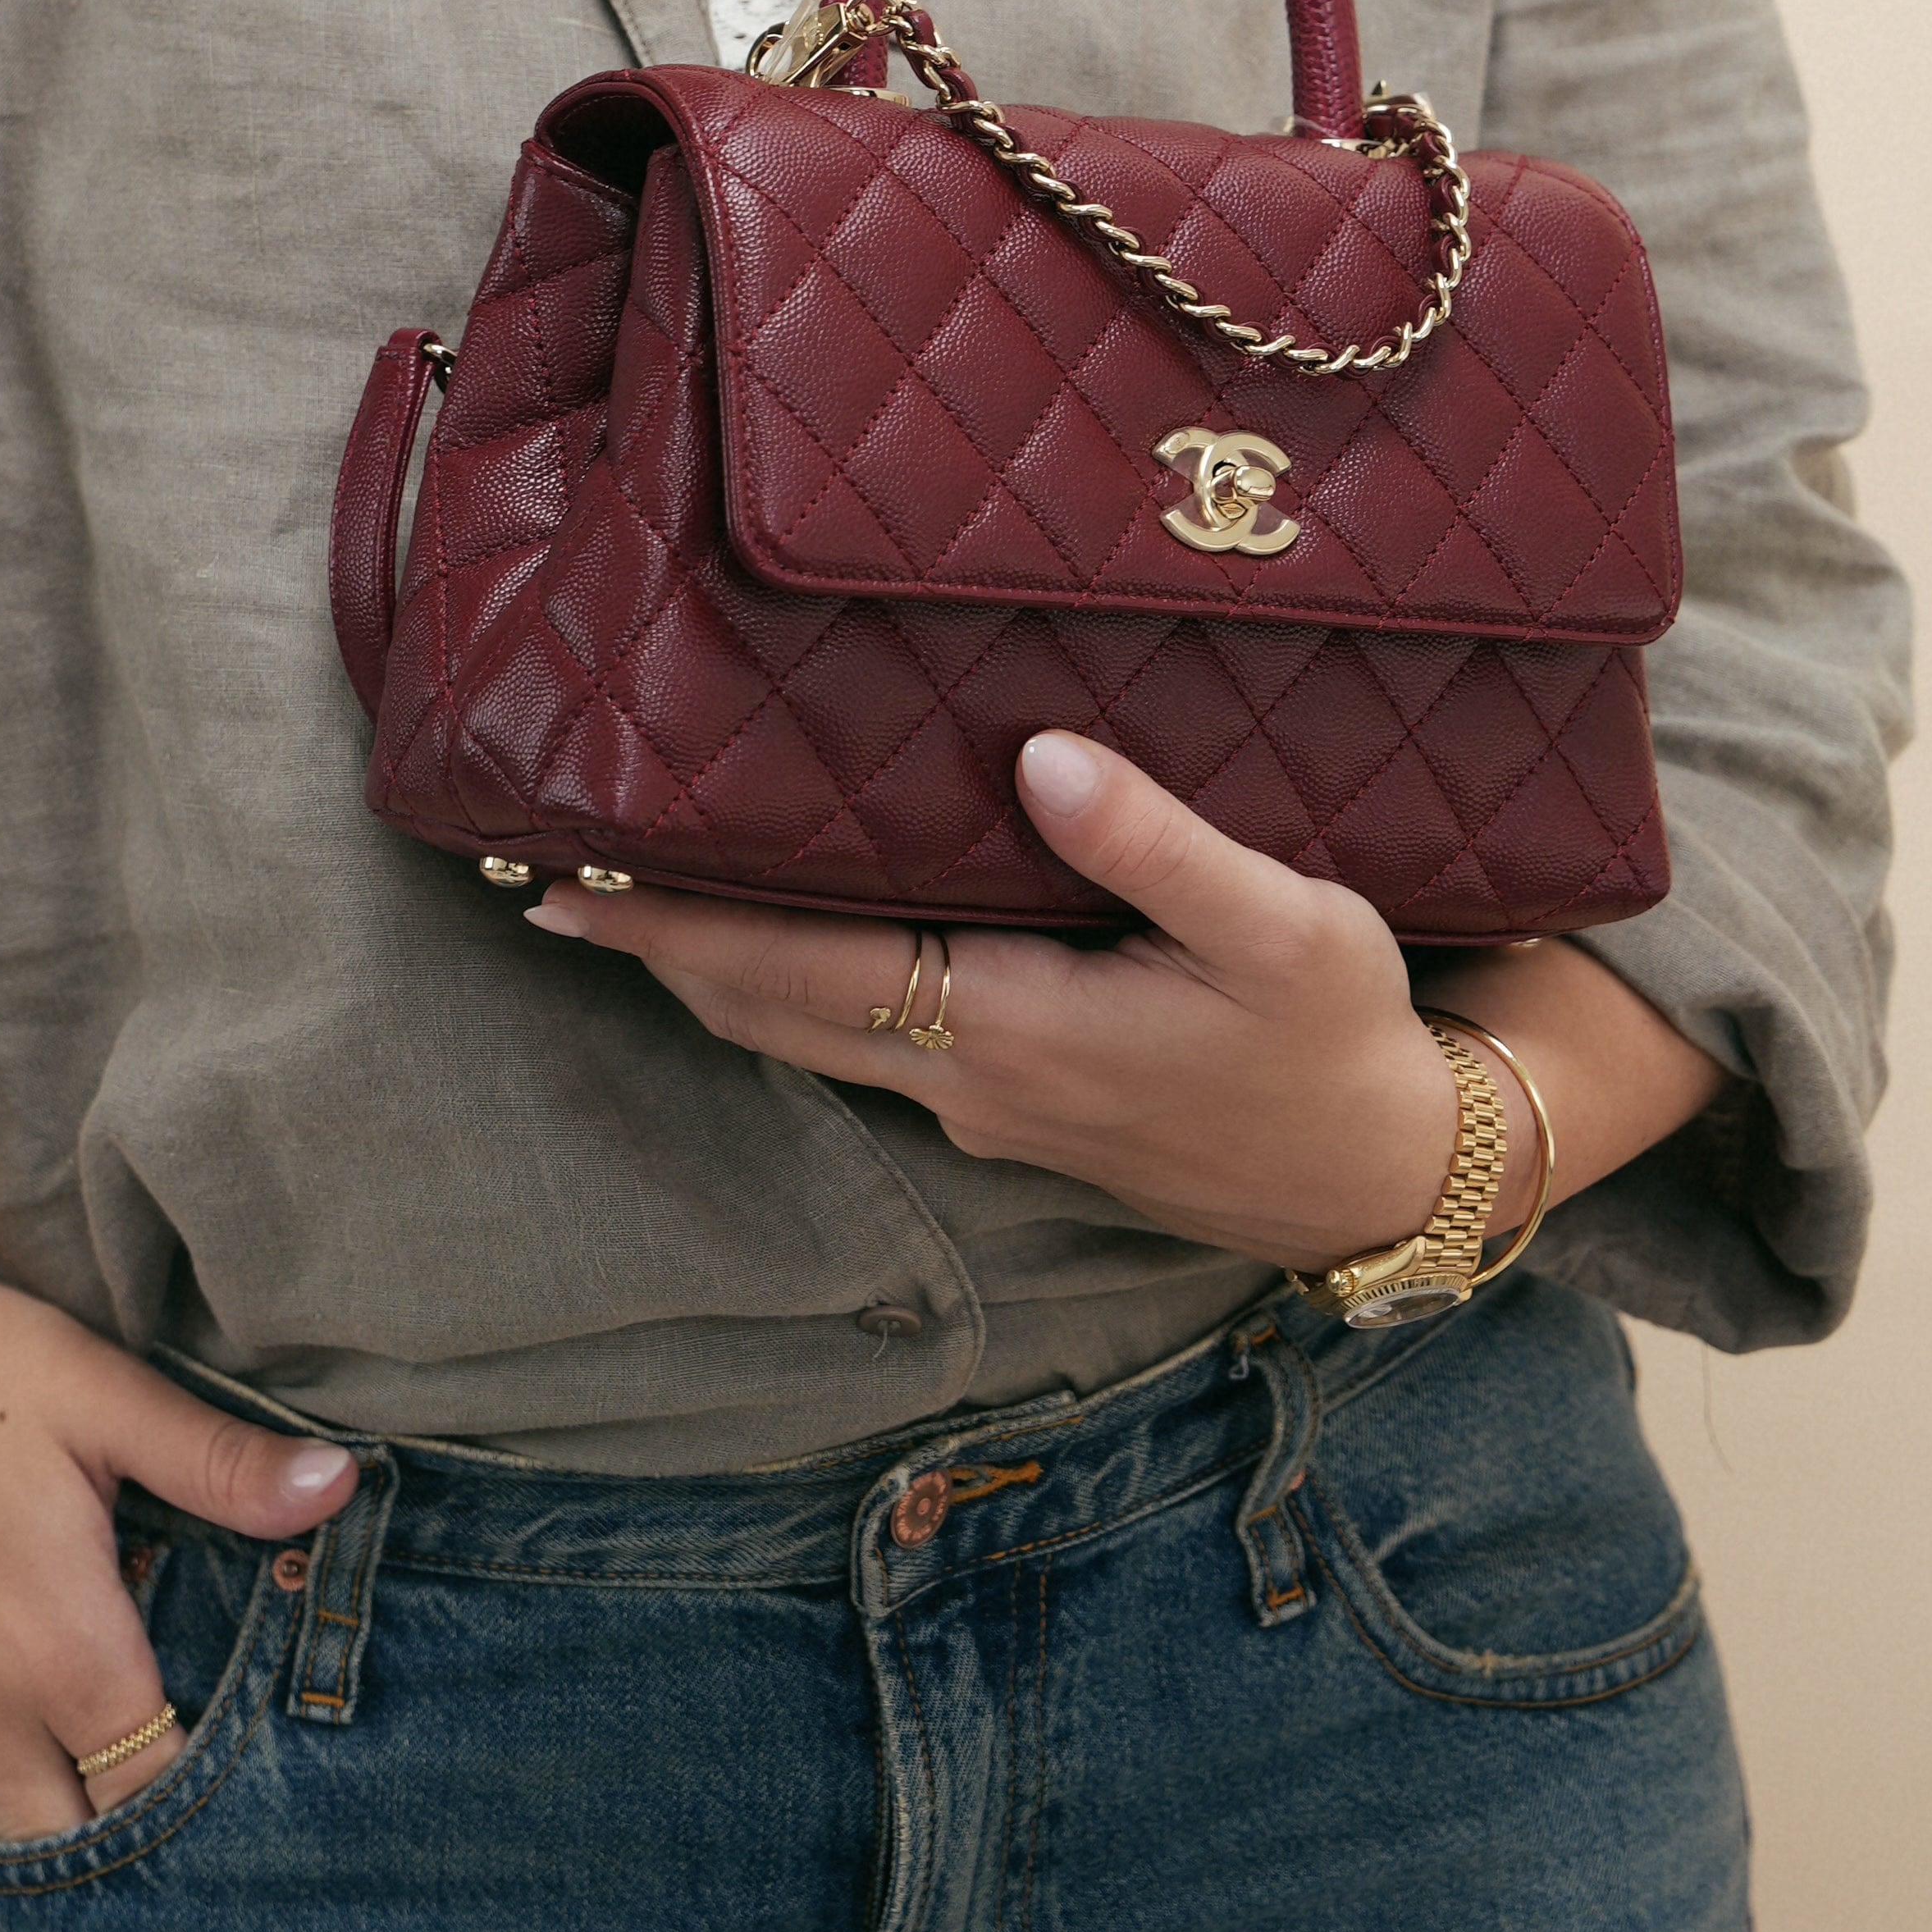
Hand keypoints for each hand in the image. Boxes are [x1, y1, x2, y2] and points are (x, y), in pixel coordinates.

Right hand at [0, 1230, 355, 1841]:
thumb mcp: (103, 1395)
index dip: (192, 1772)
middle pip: (72, 1834)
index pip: (150, 1781)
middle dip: (119, 1808)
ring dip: (38, 1821)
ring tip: (79, 1769)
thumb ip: (220, 1462)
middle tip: (154, 1748)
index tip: (216, 1732)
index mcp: (63, 1645)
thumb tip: (337, 1484)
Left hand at [529, 729, 1463, 1268]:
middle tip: (540, 887)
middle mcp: (976, 1083)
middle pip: (770, 1013)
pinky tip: (769, 948)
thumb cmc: (1340, 1036)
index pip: (806, 969)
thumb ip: (1161, 844)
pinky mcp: (1017, 1111)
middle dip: (653, 953)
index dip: (682, 927)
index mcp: (1019, 1029)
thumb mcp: (1284, 926)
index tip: (575, 885)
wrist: (1391, 1172)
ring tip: (615, 911)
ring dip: (708, 976)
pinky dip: (787, 995)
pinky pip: (864, 1045)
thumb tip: (1044, 760)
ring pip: (806, 1038)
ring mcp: (989, 1110)